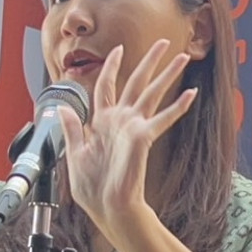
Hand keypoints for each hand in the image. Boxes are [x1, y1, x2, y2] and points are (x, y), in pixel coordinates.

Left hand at [57, 39, 195, 235]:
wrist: (107, 207)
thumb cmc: (94, 188)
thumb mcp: (75, 154)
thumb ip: (72, 129)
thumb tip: (62, 109)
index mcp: (102, 122)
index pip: (106, 85)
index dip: (111, 66)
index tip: (118, 50)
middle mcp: (120, 120)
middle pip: (136, 81)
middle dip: (150, 61)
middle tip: (164, 44)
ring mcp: (133, 127)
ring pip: (152, 93)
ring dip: (167, 74)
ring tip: (182, 58)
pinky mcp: (142, 138)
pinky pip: (162, 118)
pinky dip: (177, 107)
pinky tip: (190, 94)